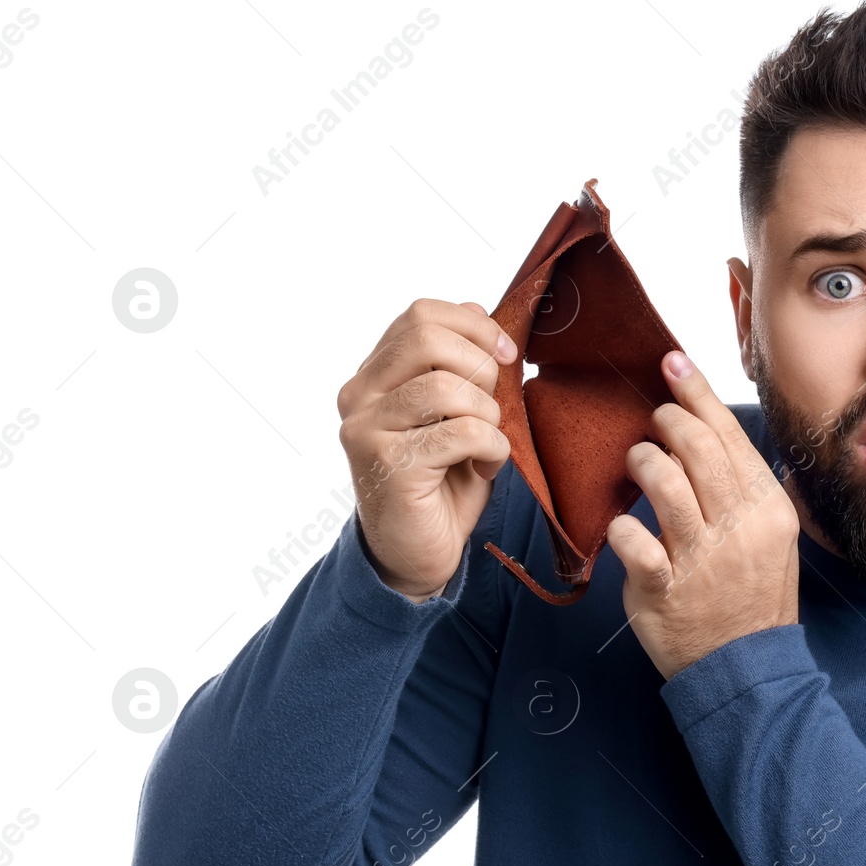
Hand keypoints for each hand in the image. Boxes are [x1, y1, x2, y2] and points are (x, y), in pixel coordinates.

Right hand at [336, 298, 515, 601]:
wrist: (416, 555)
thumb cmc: (441, 483)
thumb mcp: (457, 413)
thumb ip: (459, 365)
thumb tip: (476, 310)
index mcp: (374, 376)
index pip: (420, 315)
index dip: (474, 326)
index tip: (505, 355)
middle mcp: (359, 397)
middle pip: (428, 338)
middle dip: (481, 367)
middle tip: (495, 405)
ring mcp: (367, 431)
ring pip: (447, 387)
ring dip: (488, 414)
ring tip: (488, 442)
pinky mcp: (388, 467)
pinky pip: (460, 433)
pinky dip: (492, 447)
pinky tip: (486, 466)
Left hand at [606, 351, 800, 679]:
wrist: (745, 667)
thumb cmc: (751, 593)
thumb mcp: (770, 536)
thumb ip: (743, 486)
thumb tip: (707, 430)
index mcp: (767, 508)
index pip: (729, 435)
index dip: (696, 392)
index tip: (670, 361)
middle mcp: (739, 528)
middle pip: (697, 447)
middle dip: (666, 420)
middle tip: (653, 421)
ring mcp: (703, 559)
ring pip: (664, 482)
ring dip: (642, 461)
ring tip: (637, 463)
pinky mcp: (665, 589)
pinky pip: (633, 540)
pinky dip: (620, 526)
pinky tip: (622, 527)